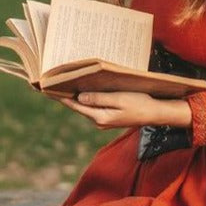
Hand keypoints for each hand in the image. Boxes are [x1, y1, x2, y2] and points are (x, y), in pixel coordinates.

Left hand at [57, 91, 193, 129]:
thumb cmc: (140, 104)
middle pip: (79, 106)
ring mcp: (104, 120)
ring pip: (86, 106)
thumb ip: (99, 99)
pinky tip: (85, 90)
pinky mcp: (109, 117)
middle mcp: (99, 121)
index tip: (50, 90)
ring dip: (78, 96)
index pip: (76, 106)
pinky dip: (88, 98)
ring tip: (66, 84)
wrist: (155, 114)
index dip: (62, 98)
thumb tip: (79, 97)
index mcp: (100, 117)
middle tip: (55, 84)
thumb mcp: (119, 99)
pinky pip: (94, 106)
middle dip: (68, 95)